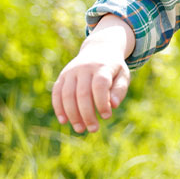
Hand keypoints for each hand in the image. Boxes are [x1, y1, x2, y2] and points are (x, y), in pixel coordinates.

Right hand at [51, 15, 132, 132]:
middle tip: (93, 129)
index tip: (106, 116)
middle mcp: (84, 68)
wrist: (98, 49)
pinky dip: (58, 107)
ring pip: (67, 94)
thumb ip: (119, 90)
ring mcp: (71, 71)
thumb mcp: (123, 75)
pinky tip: (64, 121)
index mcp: (102, 66)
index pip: (99, 85)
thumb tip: (112, 105)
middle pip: (82, 93)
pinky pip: (57, 92)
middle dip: (86, 114)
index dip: (101, 102)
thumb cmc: (113, 68)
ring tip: (80, 129)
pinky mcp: (62, 76)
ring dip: (72, 114)